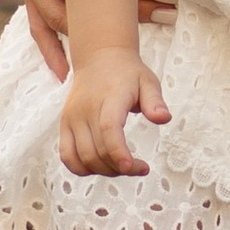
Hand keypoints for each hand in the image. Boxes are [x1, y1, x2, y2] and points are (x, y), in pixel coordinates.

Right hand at [59, 50, 168, 177]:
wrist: (99, 58)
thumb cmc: (128, 73)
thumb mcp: (148, 81)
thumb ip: (155, 101)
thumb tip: (165, 119)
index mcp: (110, 96)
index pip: (109, 128)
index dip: (118, 152)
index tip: (132, 167)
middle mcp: (86, 108)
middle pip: (97, 149)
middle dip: (119, 167)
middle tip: (139, 168)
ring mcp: (72, 117)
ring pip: (82, 157)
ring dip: (103, 170)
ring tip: (122, 167)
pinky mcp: (65, 124)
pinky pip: (67, 156)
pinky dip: (81, 169)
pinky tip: (100, 167)